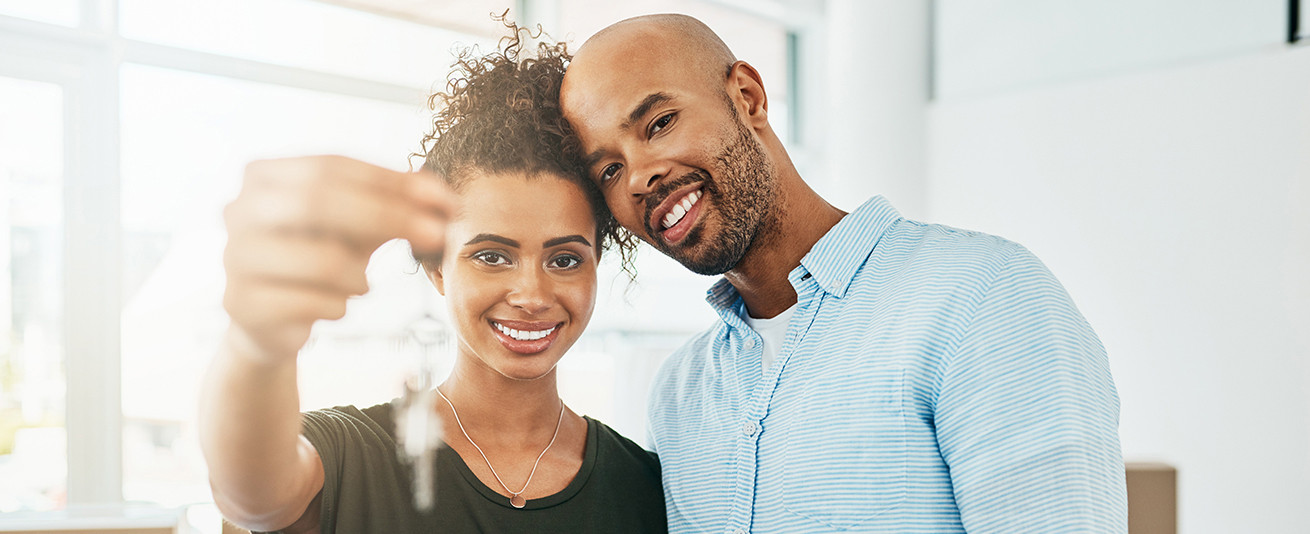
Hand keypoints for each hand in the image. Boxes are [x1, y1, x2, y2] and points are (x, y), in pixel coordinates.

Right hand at [221, 155, 454, 362]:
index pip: (331, 166)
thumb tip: (441, 196)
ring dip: (359, 274)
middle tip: (437, 234)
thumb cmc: (316, 258)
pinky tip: (337, 306)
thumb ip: (394, 203)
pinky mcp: (241, 304)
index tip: (444, 200)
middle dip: (387, 216)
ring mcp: (234, 257)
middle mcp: (239, 209)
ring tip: (362, 284)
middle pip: (318, 201)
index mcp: (264, 175)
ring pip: (320, 259)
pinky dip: (340, 306)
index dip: (390, 181)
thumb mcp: (357, 224)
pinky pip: (312, 303)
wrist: (269, 320)